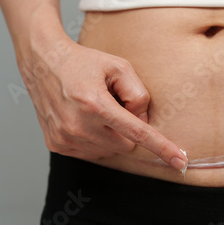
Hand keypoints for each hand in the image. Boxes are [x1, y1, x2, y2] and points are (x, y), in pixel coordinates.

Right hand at [19, 35, 187, 170]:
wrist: (43, 62)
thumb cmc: (84, 62)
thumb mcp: (119, 66)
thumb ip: (139, 94)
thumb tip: (142, 123)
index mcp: (95, 104)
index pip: (137, 133)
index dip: (161, 148)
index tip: (180, 162)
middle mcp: (78, 125)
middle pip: (126, 144)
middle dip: (128, 130)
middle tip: (115, 106)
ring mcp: (65, 138)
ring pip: (109, 151)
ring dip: (111, 135)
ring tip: (95, 110)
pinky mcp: (56, 144)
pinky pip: (92, 153)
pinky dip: (96, 139)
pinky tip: (85, 119)